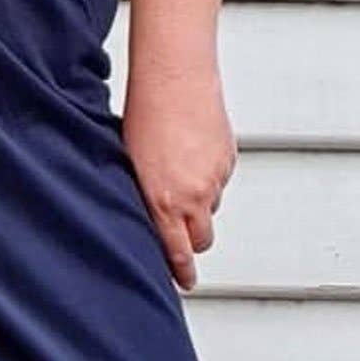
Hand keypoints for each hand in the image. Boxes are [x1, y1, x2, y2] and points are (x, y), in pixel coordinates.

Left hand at [119, 67, 236, 292]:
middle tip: (181, 234)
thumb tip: (147, 218)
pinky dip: (208, 176)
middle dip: (192, 241)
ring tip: (179, 176)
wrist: (175, 79)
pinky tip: (190, 154)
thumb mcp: (131, 166)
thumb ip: (144, 198)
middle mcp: (195, 196)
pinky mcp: (228, 160)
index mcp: (164, 202)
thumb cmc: (145, 115)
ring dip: (199, 203)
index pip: (178, 254)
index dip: (182, 272)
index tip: (183, 282)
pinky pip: (219, 181)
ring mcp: (215, 179)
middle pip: (202, 240)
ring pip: (211, 207)